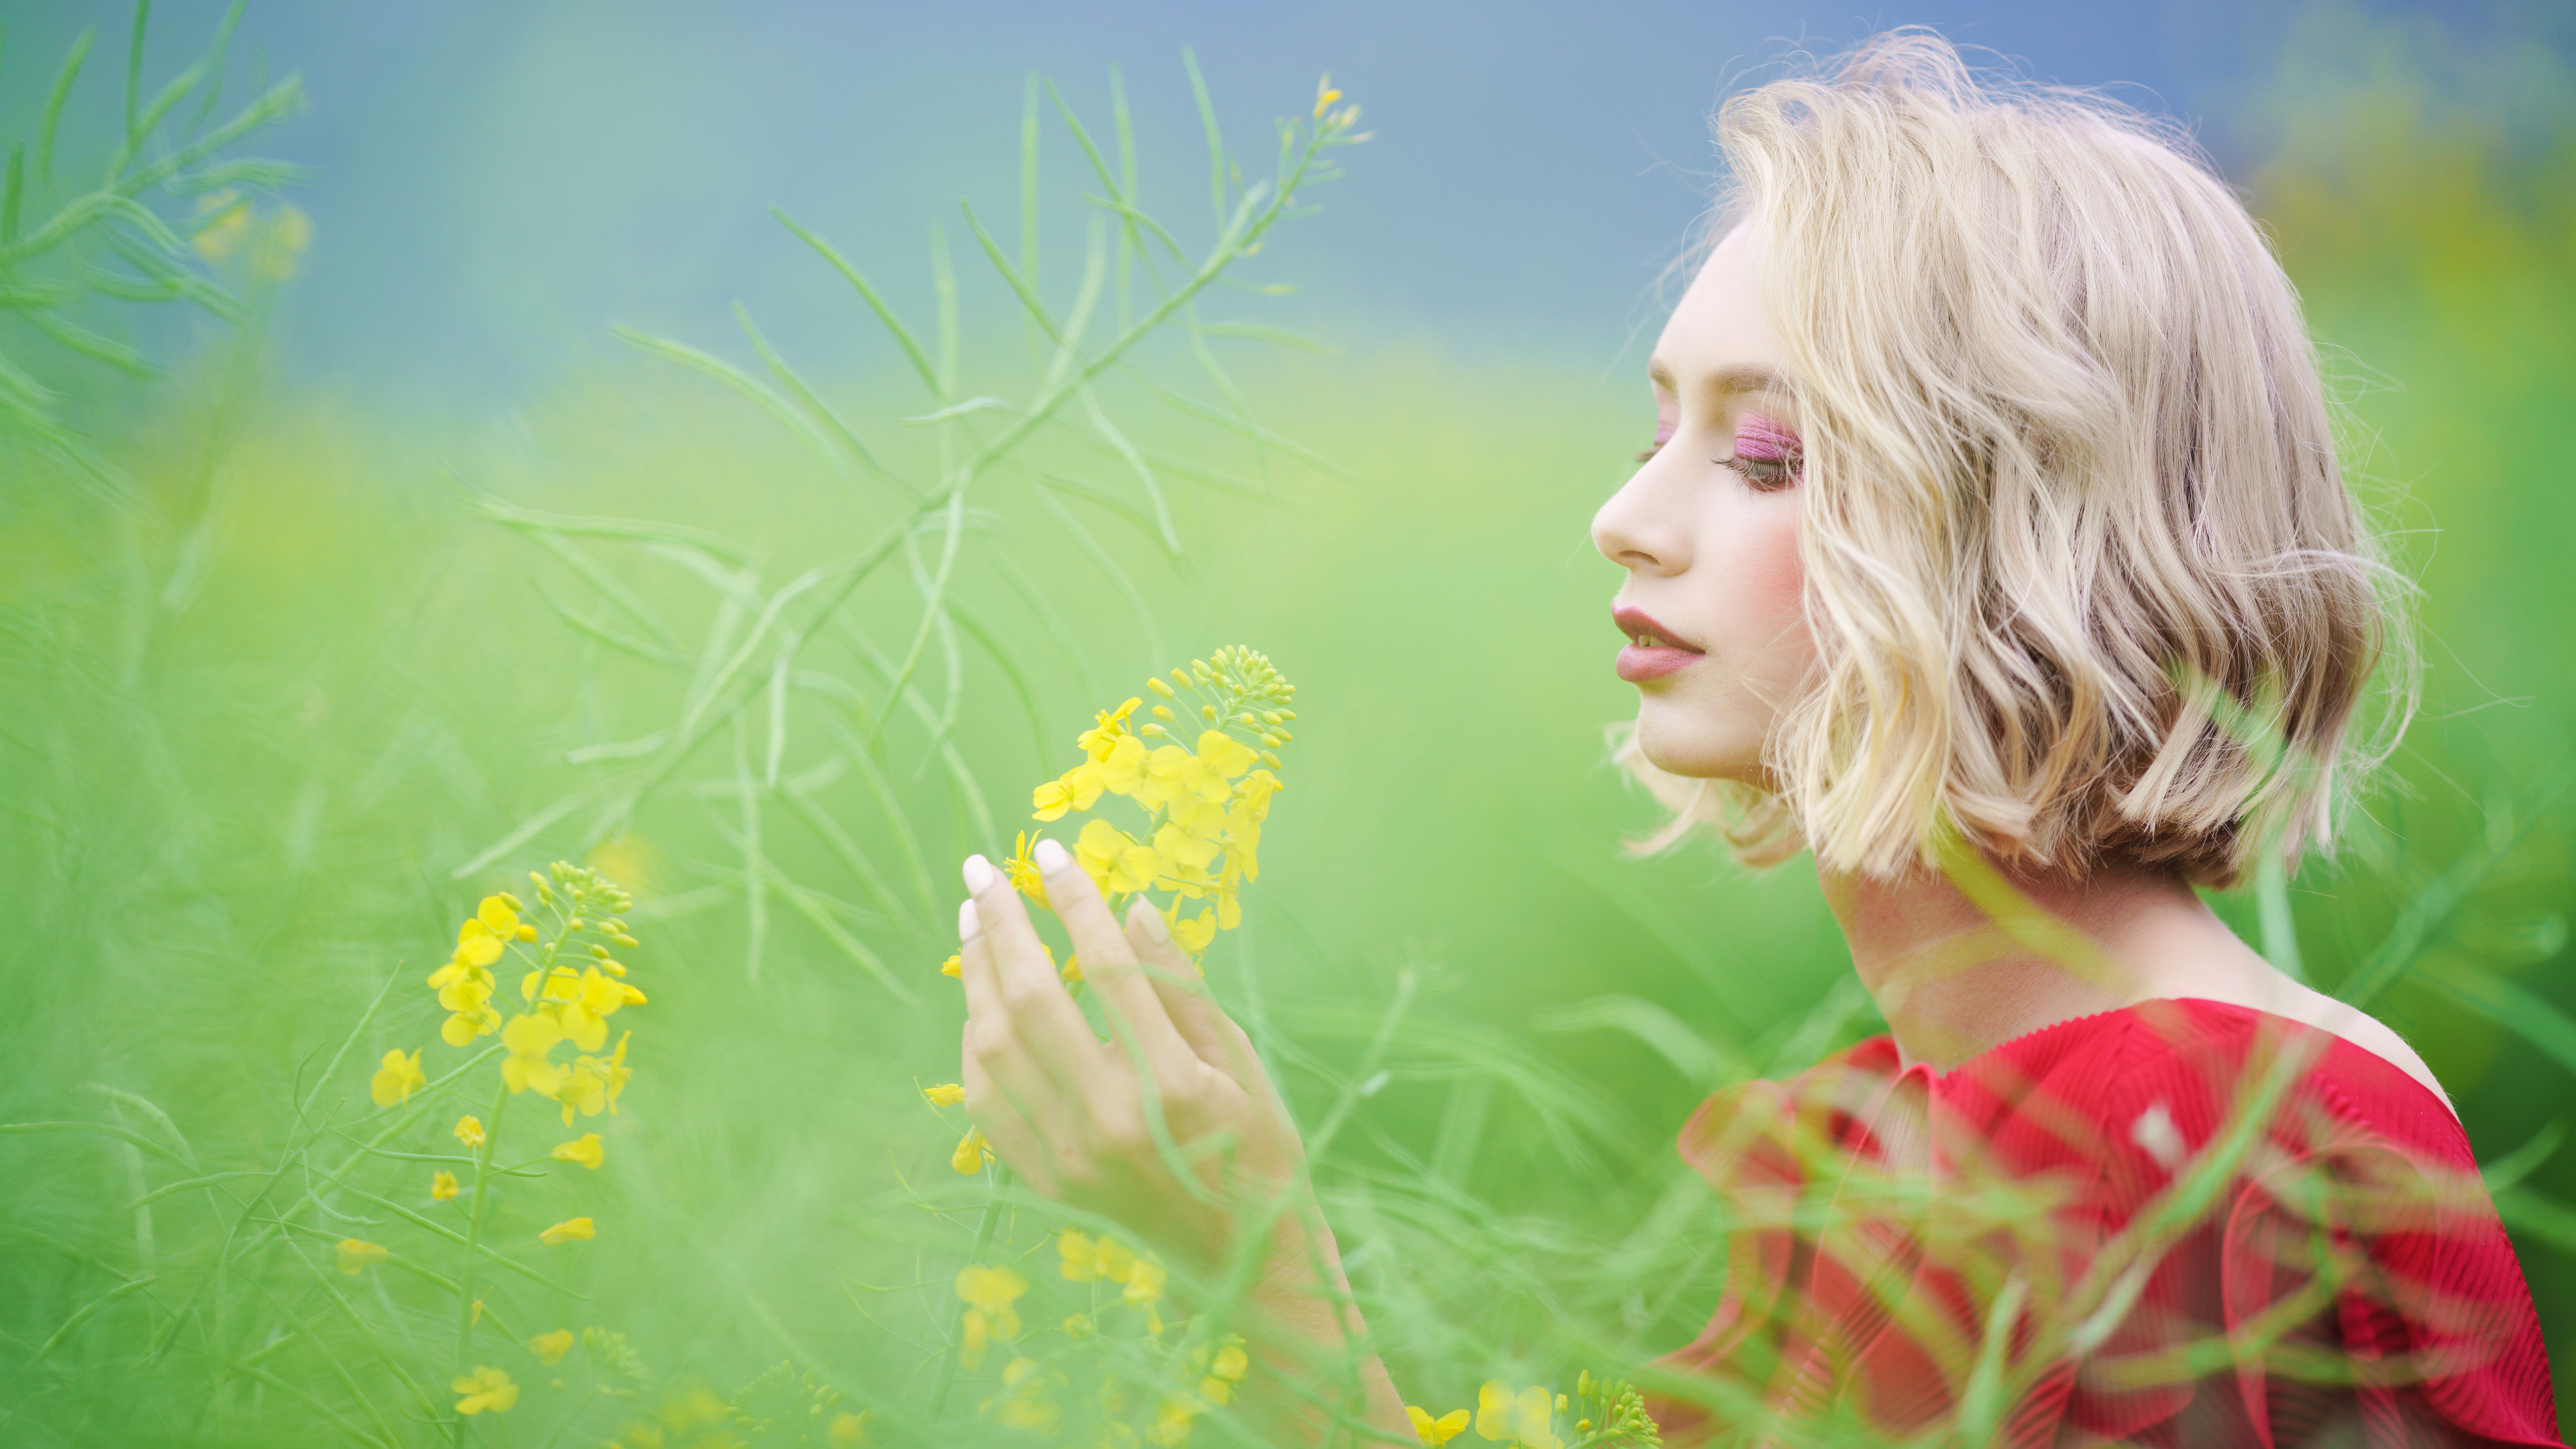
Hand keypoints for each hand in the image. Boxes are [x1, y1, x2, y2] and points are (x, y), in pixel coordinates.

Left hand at [955, 837, 1307, 1271]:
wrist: (1242, 1264)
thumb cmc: (1257, 1152)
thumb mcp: (1239, 1062)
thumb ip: (1181, 987)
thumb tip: (1133, 908)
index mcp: (1170, 1084)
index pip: (1106, 967)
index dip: (1076, 901)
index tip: (1054, 854)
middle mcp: (1108, 1121)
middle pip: (1031, 997)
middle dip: (1001, 923)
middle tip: (982, 871)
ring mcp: (1067, 1157)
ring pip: (994, 1046)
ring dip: (977, 975)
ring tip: (975, 923)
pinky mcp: (1044, 1183)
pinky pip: (986, 1100)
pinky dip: (975, 1043)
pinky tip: (982, 1003)